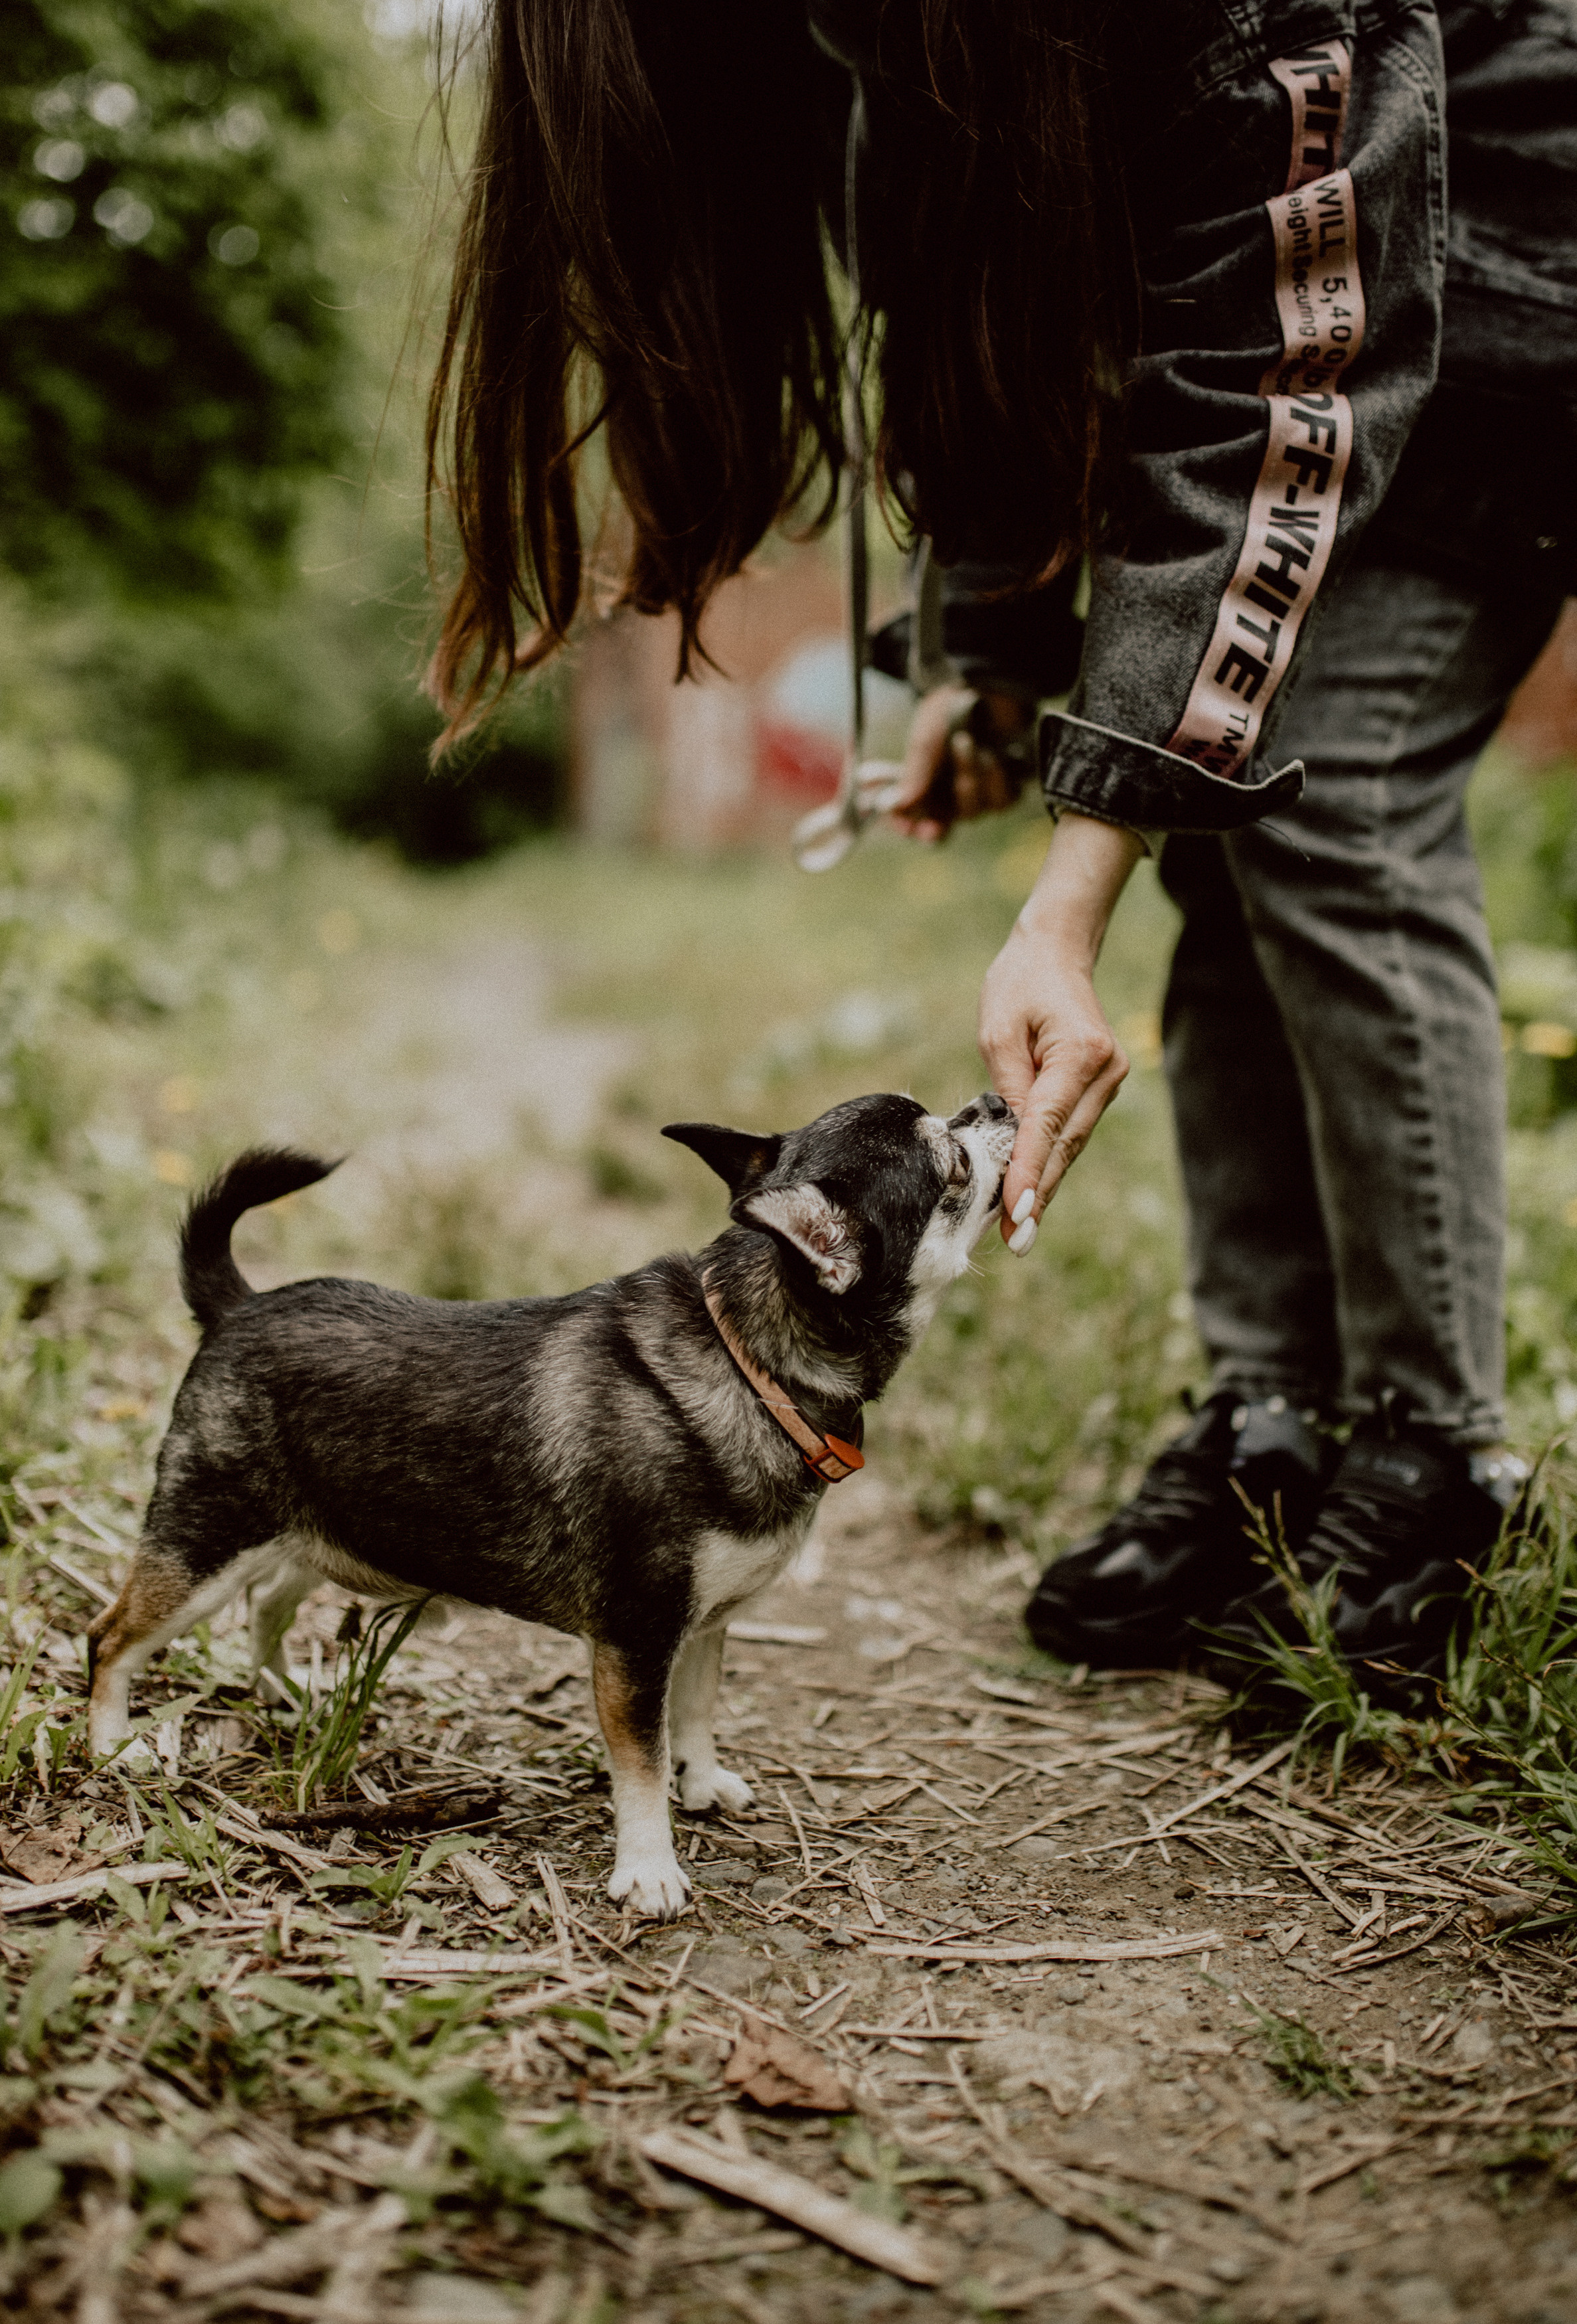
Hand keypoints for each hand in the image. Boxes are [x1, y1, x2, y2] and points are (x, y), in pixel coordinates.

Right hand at [887, 687, 1032, 842]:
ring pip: (973, 812)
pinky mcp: (1006, 788)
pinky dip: (994, 779)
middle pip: (945, 828)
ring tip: (965, 743)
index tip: (908, 829)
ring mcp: (979, 795)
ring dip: (968, 780)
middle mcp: (949, 797)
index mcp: (923, 788)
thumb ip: (914, 773)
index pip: (913, 821)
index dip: (908, 828)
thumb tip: (900, 804)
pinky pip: (1001, 802)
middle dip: (940, 816)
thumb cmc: (947, 713)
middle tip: (939, 816)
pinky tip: (990, 754)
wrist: (985, 690)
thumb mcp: (924, 740)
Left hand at [978, 813, 1145, 1244]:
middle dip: (1039, 1192)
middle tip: (1015, 1240)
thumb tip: (1012, 1144)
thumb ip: (1008, 1088)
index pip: (1049, 1123)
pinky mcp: (1101, 1088)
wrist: (1056, 953)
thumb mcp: (999, 1032)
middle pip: (1066, 1143)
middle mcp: (1105, 1071)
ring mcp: (1109, 1081)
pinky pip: (1072, 1132)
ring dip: (1045, 1184)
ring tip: (1017, 1230)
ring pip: (1072, 1144)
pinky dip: (1051, 1162)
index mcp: (1080, 1052)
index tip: (1017, 1212)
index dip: (1031, 1171)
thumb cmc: (1020, 984)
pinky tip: (1029, 1195)